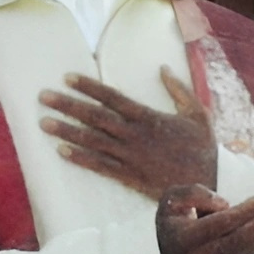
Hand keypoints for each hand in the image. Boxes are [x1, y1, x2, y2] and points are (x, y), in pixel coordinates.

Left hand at [40, 68, 219, 199]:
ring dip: (66, 131)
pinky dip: (81, 159)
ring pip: (93, 141)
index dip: (88, 87)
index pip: (112, 97)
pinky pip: (101, 166)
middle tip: (43, 96)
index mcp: (149, 117)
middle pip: (95, 117)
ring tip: (44, 123)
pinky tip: (61, 152)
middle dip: (68, 105)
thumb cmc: (204, 148)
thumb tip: (163, 68)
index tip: (67, 78)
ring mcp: (131, 157)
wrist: (210, 184)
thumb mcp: (197, 113)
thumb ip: (179, 90)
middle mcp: (135, 135)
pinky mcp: (130, 177)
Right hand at [157, 184, 253, 253]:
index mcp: (184, 239)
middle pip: (239, 241)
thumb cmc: (170, 220)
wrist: (162, 253)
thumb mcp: (171, 199)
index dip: (246, 211)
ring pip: (246, 250)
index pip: (220, 225)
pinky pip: (248, 252)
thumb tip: (224, 204)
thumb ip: (193, 194)